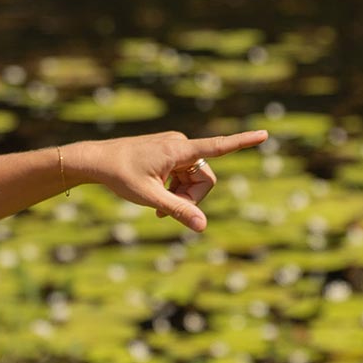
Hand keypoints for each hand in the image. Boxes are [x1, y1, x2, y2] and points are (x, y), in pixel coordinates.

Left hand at [85, 130, 268, 231]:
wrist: (97, 160)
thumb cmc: (120, 176)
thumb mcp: (149, 198)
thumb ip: (177, 211)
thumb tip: (202, 227)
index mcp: (179, 150)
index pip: (217, 147)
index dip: (242, 142)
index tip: (264, 135)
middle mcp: (180, 143)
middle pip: (204, 177)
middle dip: (192, 198)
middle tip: (167, 213)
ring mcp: (174, 146)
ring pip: (193, 177)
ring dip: (181, 195)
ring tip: (157, 210)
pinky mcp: (168, 151)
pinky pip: (182, 173)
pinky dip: (174, 188)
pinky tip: (157, 198)